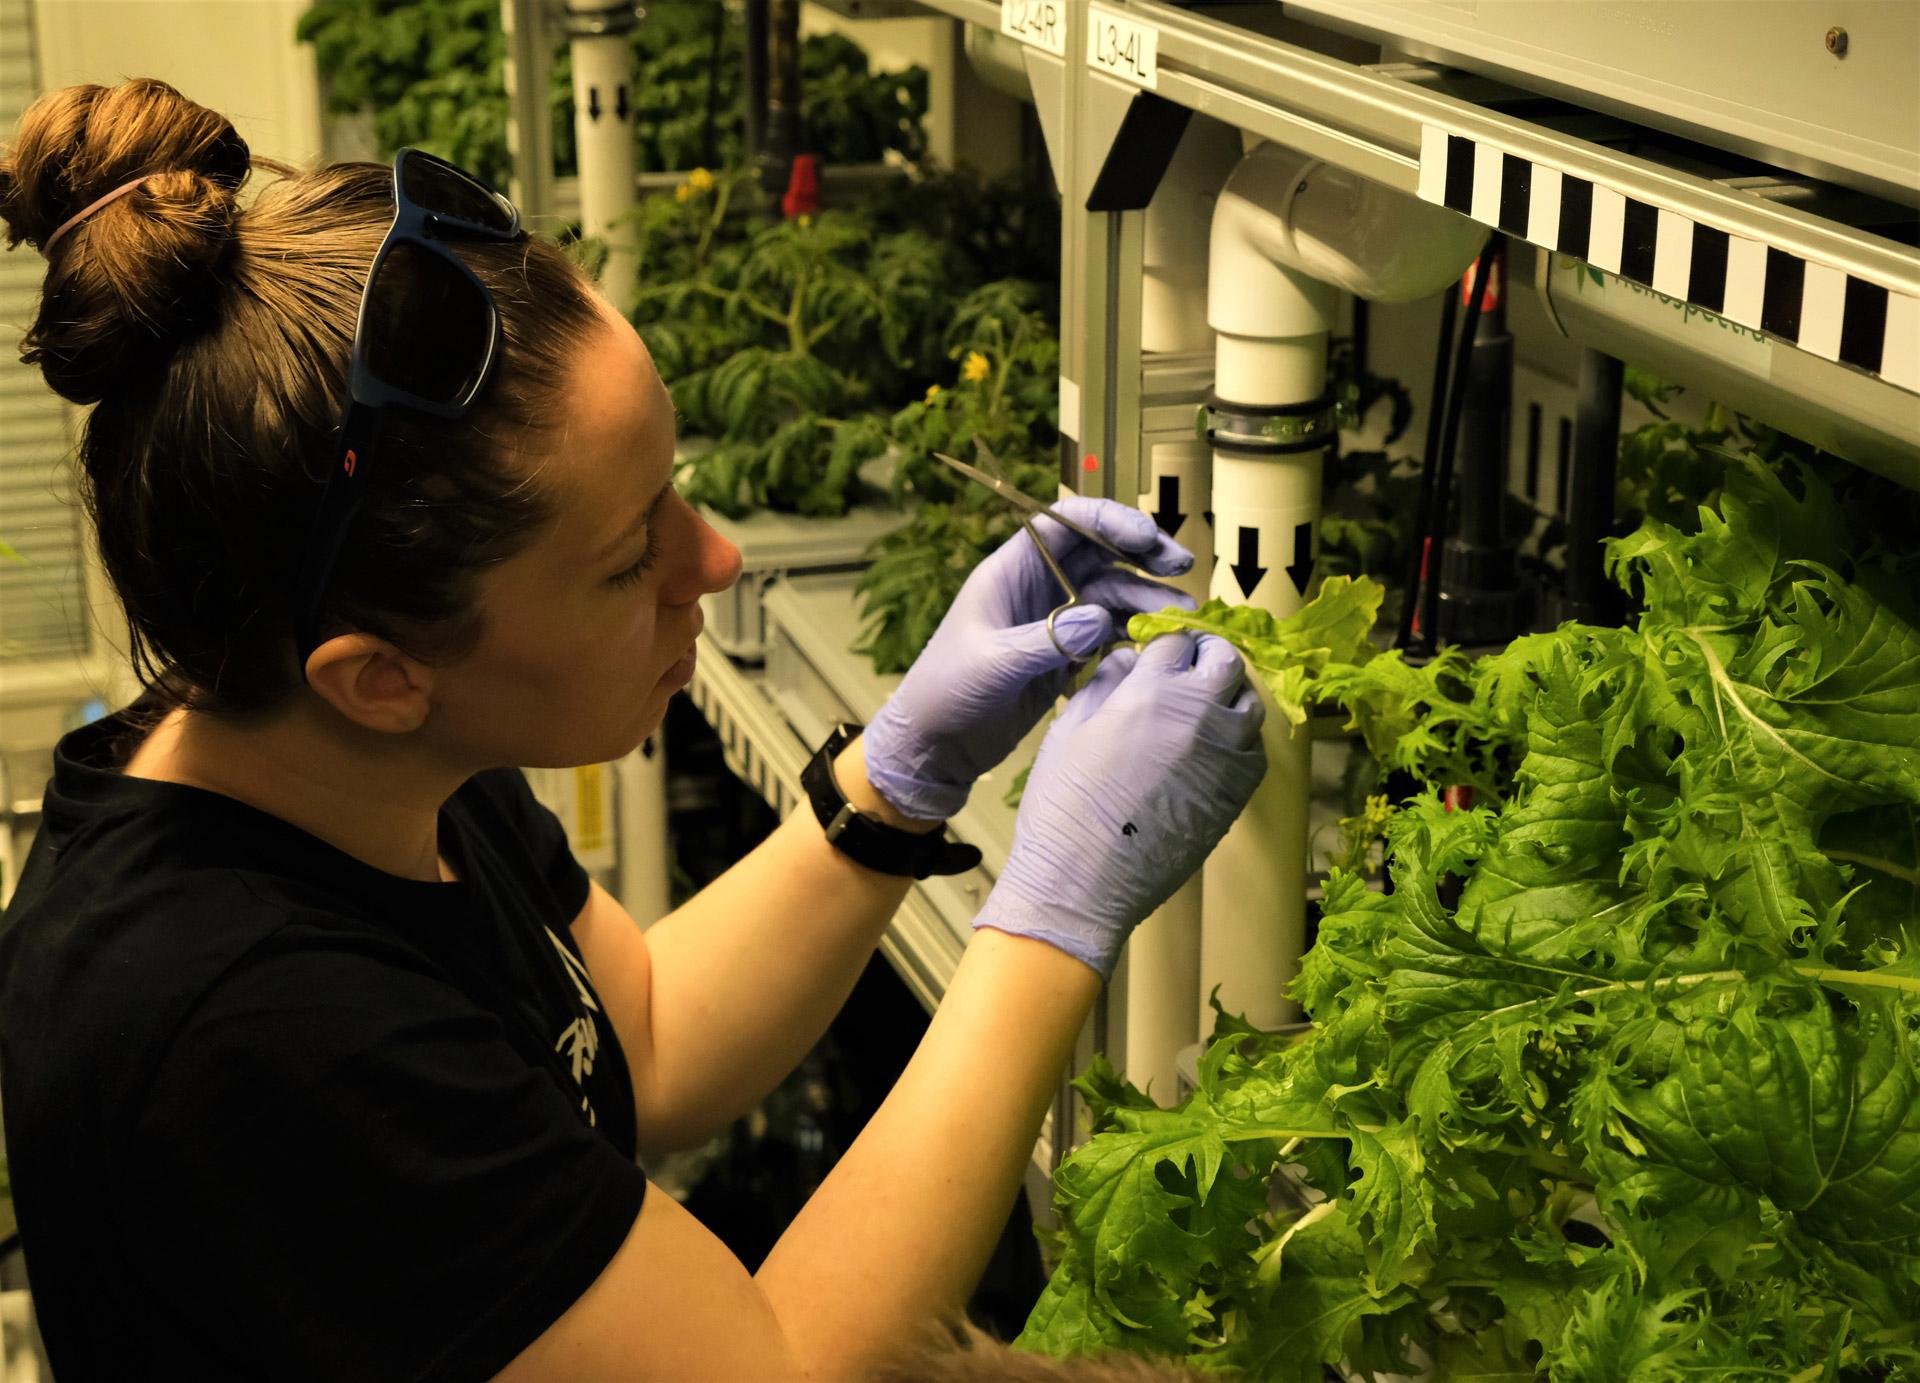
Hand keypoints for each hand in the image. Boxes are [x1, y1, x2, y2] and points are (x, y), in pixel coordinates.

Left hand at [863, 498, 1194, 820]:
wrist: (936, 746)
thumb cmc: (947, 693)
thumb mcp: (991, 665)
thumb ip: (1045, 642)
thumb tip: (1099, 619)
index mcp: (1012, 570)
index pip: (1066, 523)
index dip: (1108, 520)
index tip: (1146, 538)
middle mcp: (1038, 586)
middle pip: (1099, 551)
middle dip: (1142, 553)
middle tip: (1182, 566)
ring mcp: (1055, 619)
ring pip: (1111, 592)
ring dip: (1147, 596)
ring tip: (1182, 613)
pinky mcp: (1066, 654)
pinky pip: (1110, 629)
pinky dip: (1137, 630)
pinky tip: (1162, 640)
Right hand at [973, 633, 1265, 979]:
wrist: (1084, 881)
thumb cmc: (1064, 804)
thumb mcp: (1069, 730)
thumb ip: (1103, 684)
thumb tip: (1128, 660)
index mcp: (1152, 691)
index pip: (1175, 641)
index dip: (1165, 643)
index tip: (1157, 652)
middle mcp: (1200, 714)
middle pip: (1226, 662)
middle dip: (1208, 655)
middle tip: (1190, 664)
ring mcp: (1227, 754)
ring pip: (1249, 704)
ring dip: (1229, 695)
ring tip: (1204, 706)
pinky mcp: (1238, 793)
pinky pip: (1253, 750)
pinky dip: (1239, 739)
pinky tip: (1213, 748)